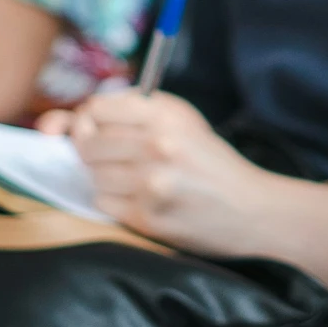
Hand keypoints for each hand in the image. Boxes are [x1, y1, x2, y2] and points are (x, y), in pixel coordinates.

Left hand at [55, 91, 280, 258]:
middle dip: (93, 151)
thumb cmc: (213, 164)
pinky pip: (103, 203)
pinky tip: (137, 199)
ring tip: (131, 180)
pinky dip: (113, 201)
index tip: (95, 127)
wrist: (253, 209)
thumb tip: (74, 117)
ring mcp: (150, 184)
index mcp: (166, 115)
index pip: (97, 109)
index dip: (89, 119)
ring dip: (105, 178)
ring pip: (93, 175)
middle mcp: (156, 145)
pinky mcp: (147, 217)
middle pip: (88, 143)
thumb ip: (135, 112)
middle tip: (112, 157)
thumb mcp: (184, 122)